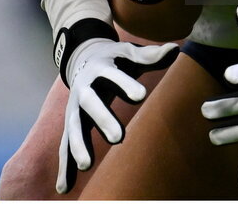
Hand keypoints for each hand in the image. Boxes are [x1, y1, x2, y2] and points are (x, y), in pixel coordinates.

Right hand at [58, 35, 178, 193]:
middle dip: (103, 118)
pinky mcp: (71, 124)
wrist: (84, 58)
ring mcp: (75, 108)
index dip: (126, 83)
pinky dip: (64, 167)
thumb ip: (150, 55)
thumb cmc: (115, 59)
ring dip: (78, 146)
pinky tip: (63, 188)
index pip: (114, 74)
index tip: (142, 95)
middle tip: (119, 137)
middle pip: (91, 103)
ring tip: (87, 165)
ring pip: (74, 127)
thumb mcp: (130, 53)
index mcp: (101, 67)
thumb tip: (174, 49)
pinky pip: (65, 146)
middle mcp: (84, 88)